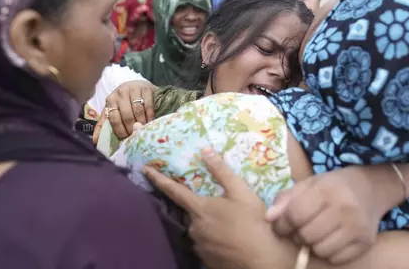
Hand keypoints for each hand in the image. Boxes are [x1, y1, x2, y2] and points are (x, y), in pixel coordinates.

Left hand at [94, 80, 156, 140]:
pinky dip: (149, 116)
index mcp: (110, 100)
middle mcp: (120, 93)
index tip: (125, 139)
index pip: (114, 119)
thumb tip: (95, 141)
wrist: (138, 86)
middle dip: (131, 129)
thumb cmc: (124, 102)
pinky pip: (148, 106)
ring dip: (141, 123)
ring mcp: (133, 89)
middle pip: (126, 116)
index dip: (120, 131)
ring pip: (137, 111)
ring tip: (143, 131)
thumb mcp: (113, 110)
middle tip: (135, 137)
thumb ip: (104, 124)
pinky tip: (150, 122)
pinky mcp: (146, 89)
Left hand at [144, 149, 297, 268]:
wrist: (263, 261)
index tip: (145, 170)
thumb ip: (222, 171)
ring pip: (199, 229)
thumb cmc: (254, 223)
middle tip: (222, 209)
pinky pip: (205, 245)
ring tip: (231, 226)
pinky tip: (230, 240)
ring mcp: (198, 246)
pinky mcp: (205, 260)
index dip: (158, 179)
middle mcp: (194, 228)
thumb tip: (205, 150)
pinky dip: (214, 240)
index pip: (174, 190)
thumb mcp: (242, 192)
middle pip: (192, 212)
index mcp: (200, 209)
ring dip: (209, 225)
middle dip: (202, 209)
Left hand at [266, 167, 382, 264]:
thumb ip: (286, 199)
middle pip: (307, 235)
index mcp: (328, 189)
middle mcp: (345, 208)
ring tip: (317, 232)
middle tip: (302, 227)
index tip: (282, 224)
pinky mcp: (366, 242)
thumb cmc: (332, 186)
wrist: (370, 188)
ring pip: (321, 250)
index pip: (296, 214)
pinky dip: (329, 252)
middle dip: (298, 234)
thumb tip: (270, 219)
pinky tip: (332, 238)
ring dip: (313, 245)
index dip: (283, 223)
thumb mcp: (308, 184)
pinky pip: (336, 258)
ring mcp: (358, 227)